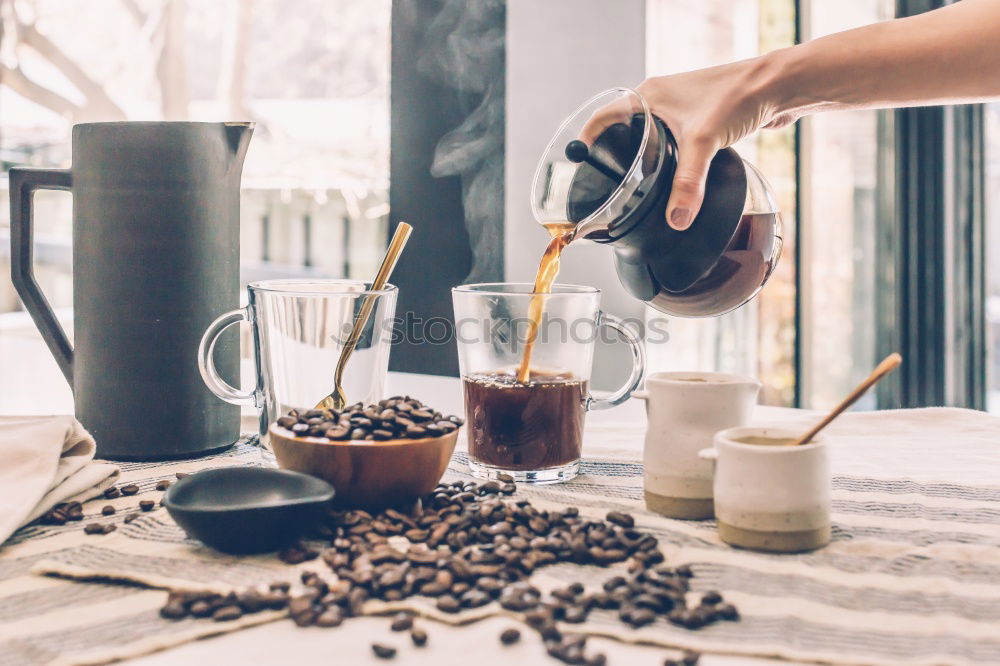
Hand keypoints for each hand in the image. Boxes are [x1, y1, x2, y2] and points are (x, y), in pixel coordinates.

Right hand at [582, 56, 791, 229]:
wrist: (778, 85)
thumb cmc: (738, 95)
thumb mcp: (704, 143)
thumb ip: (687, 185)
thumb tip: (675, 220)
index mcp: (648, 96)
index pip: (603, 118)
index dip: (587, 141)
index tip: (578, 166)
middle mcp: (660, 100)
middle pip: (624, 130)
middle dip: (616, 157)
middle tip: (609, 185)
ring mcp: (681, 110)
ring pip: (650, 138)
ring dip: (644, 160)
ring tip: (636, 188)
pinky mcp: (701, 120)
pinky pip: (674, 142)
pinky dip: (669, 160)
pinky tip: (673, 179)